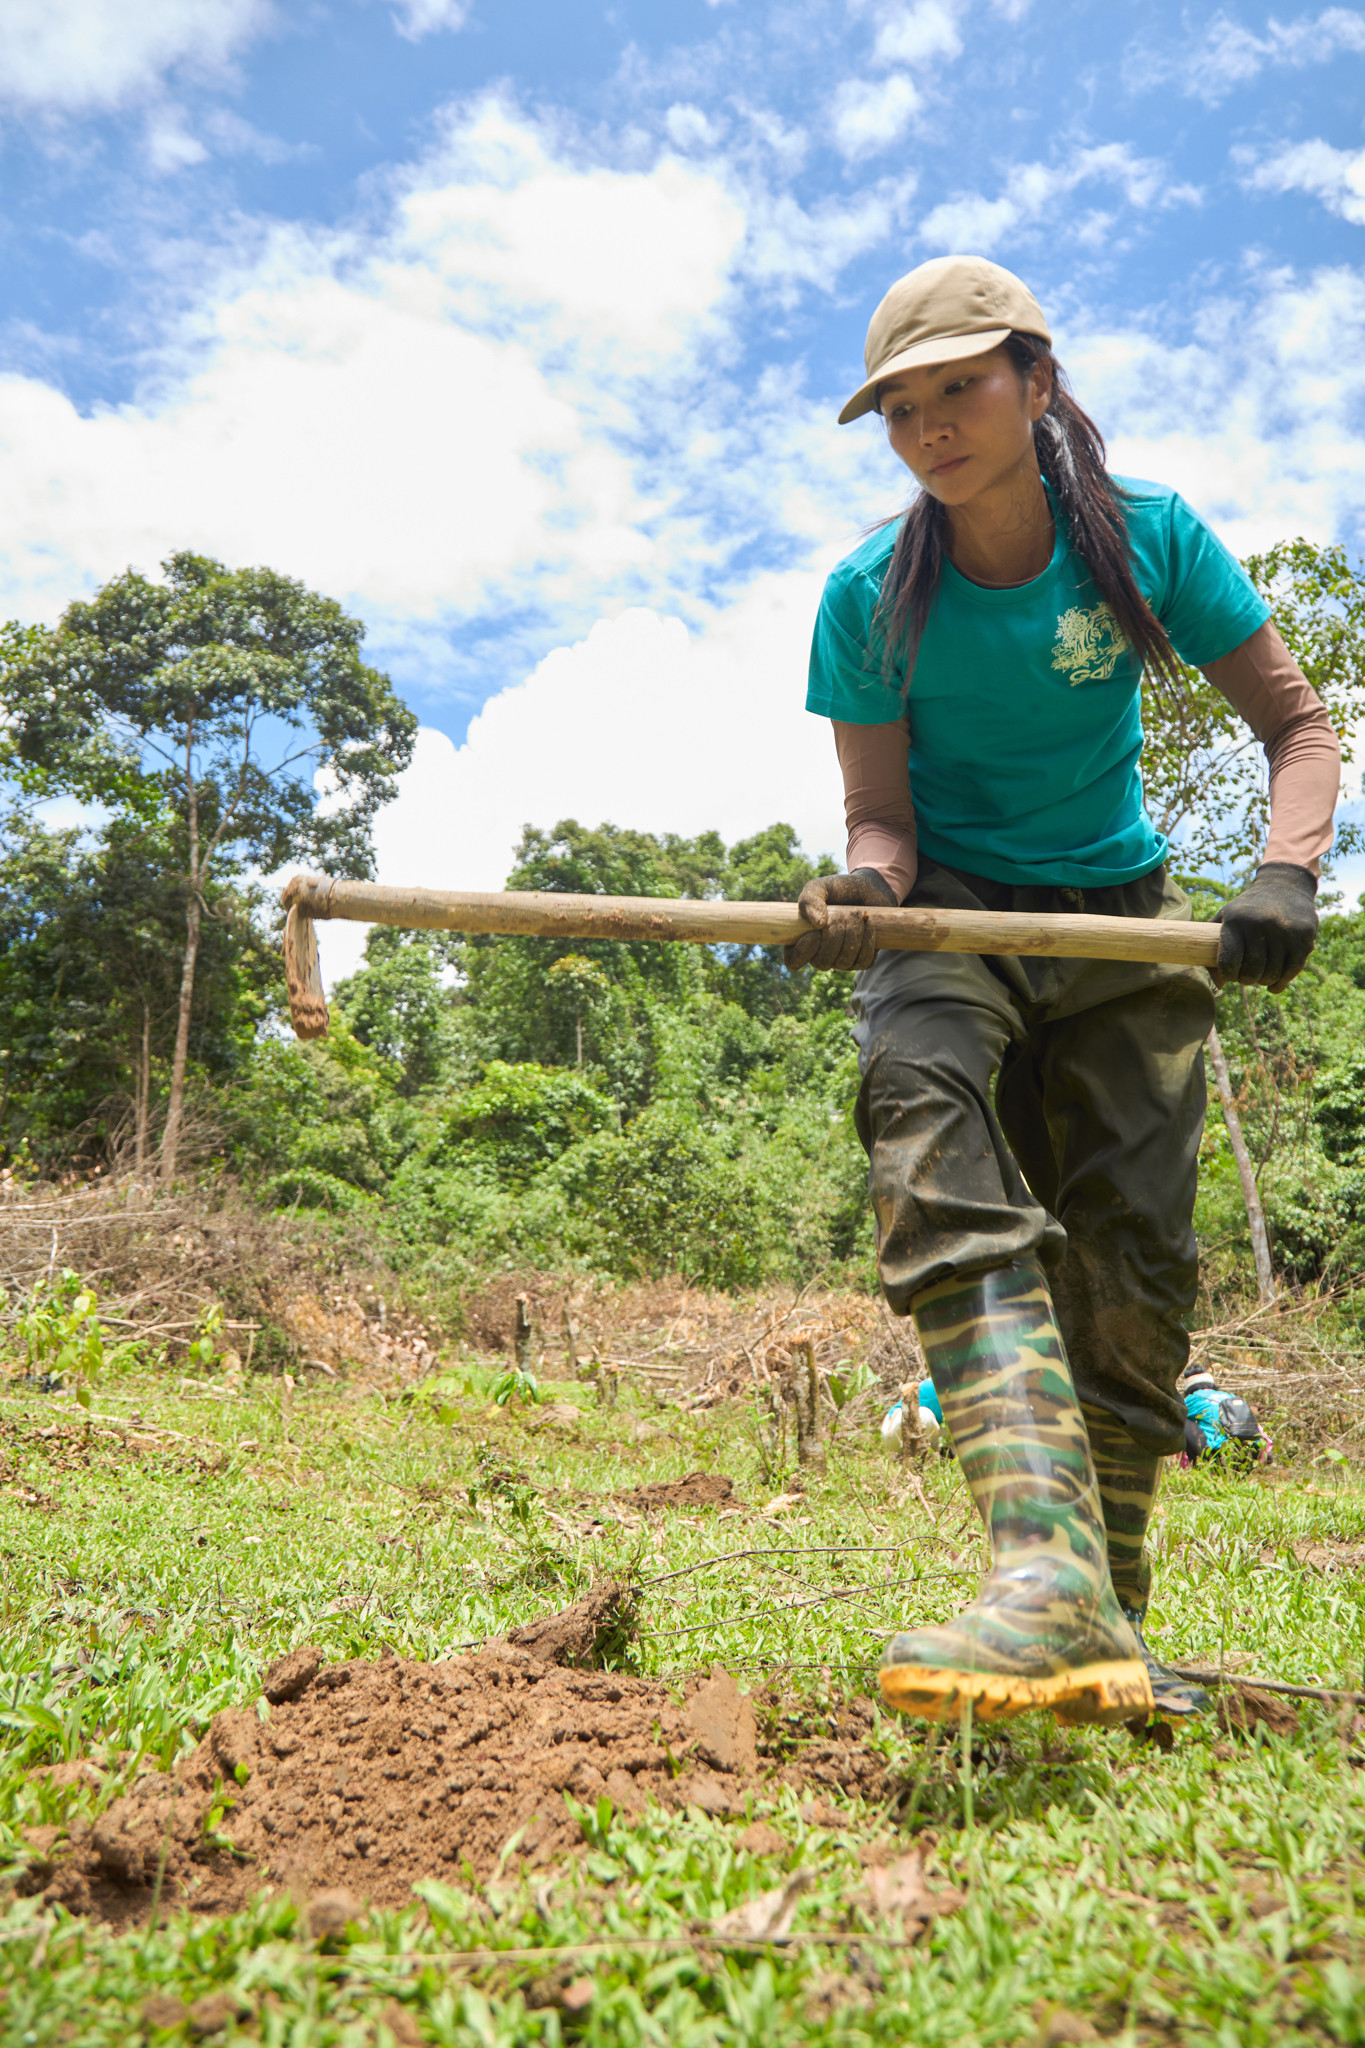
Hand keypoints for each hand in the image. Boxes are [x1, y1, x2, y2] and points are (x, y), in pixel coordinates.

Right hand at [785, 868, 897, 971]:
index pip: (794, 961)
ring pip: (843, 963)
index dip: (803, 951)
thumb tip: (817, 924)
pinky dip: (867, 941)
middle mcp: (819, 955)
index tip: (815, 931)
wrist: (867, 889)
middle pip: (822, 962)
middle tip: (843, 913)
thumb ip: (810, 899)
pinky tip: (868, 925)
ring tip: (857, 915)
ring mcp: (840, 960)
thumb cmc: (838, 890)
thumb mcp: (820, 887)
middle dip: (834, 935)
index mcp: (801, 940)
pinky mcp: (861, 961)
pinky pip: (863, 962)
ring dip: (853, 935)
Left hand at [1214, 863, 1317, 991]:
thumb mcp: (1226, 916)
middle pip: (1252, 970)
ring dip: (1264, 981)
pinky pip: (1292, 970)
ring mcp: (1284, 930)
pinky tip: (1274, 986)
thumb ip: (1213, 946)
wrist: (1284, 884)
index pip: (1228, 962)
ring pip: (1272, 973)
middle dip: (1246, 980)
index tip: (1229, 975)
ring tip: (1259, 978)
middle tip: (1246, 977)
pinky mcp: (1304, 936)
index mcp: (1236, 920)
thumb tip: (1218, 984)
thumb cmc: (1248, 907)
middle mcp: (1260, 924)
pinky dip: (1281, 983)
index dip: (1227, 975)